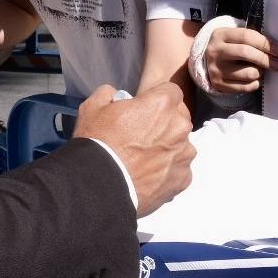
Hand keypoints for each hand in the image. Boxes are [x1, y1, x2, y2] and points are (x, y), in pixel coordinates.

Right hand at [75, 83, 195, 216]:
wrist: (99, 186)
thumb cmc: (97, 143)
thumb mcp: (92, 107)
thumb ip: (109, 93)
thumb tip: (116, 96)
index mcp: (162, 105)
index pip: (171, 92)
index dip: (157, 98)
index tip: (145, 109)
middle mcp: (180, 127)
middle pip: (179, 118)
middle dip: (165, 123)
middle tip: (143, 135)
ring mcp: (184, 155)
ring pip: (181, 145)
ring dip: (168, 147)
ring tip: (145, 160)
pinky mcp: (183, 179)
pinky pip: (179, 169)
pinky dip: (167, 171)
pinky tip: (149, 175)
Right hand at [205, 26, 277, 94]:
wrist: (206, 61)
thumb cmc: (229, 46)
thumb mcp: (234, 36)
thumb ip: (252, 39)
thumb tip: (276, 49)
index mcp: (221, 34)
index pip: (247, 36)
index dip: (266, 43)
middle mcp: (215, 51)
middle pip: (246, 53)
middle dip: (266, 59)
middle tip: (277, 64)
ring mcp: (216, 69)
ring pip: (248, 73)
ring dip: (260, 72)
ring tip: (261, 70)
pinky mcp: (218, 84)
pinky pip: (245, 87)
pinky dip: (255, 84)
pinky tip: (255, 79)